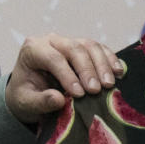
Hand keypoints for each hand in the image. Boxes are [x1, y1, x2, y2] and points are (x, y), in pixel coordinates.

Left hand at [5, 33, 122, 123]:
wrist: (30, 91)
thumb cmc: (26, 95)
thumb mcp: (26, 102)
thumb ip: (40, 101)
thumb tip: (58, 99)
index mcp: (33, 49)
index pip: (53, 58)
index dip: (67, 75)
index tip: (79, 94)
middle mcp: (51, 40)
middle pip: (73, 48)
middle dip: (87, 69)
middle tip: (96, 90)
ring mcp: (68, 41)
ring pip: (89, 45)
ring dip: (102, 64)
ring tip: (109, 84)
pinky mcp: (82, 47)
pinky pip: (99, 48)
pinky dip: (110, 59)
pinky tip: (118, 72)